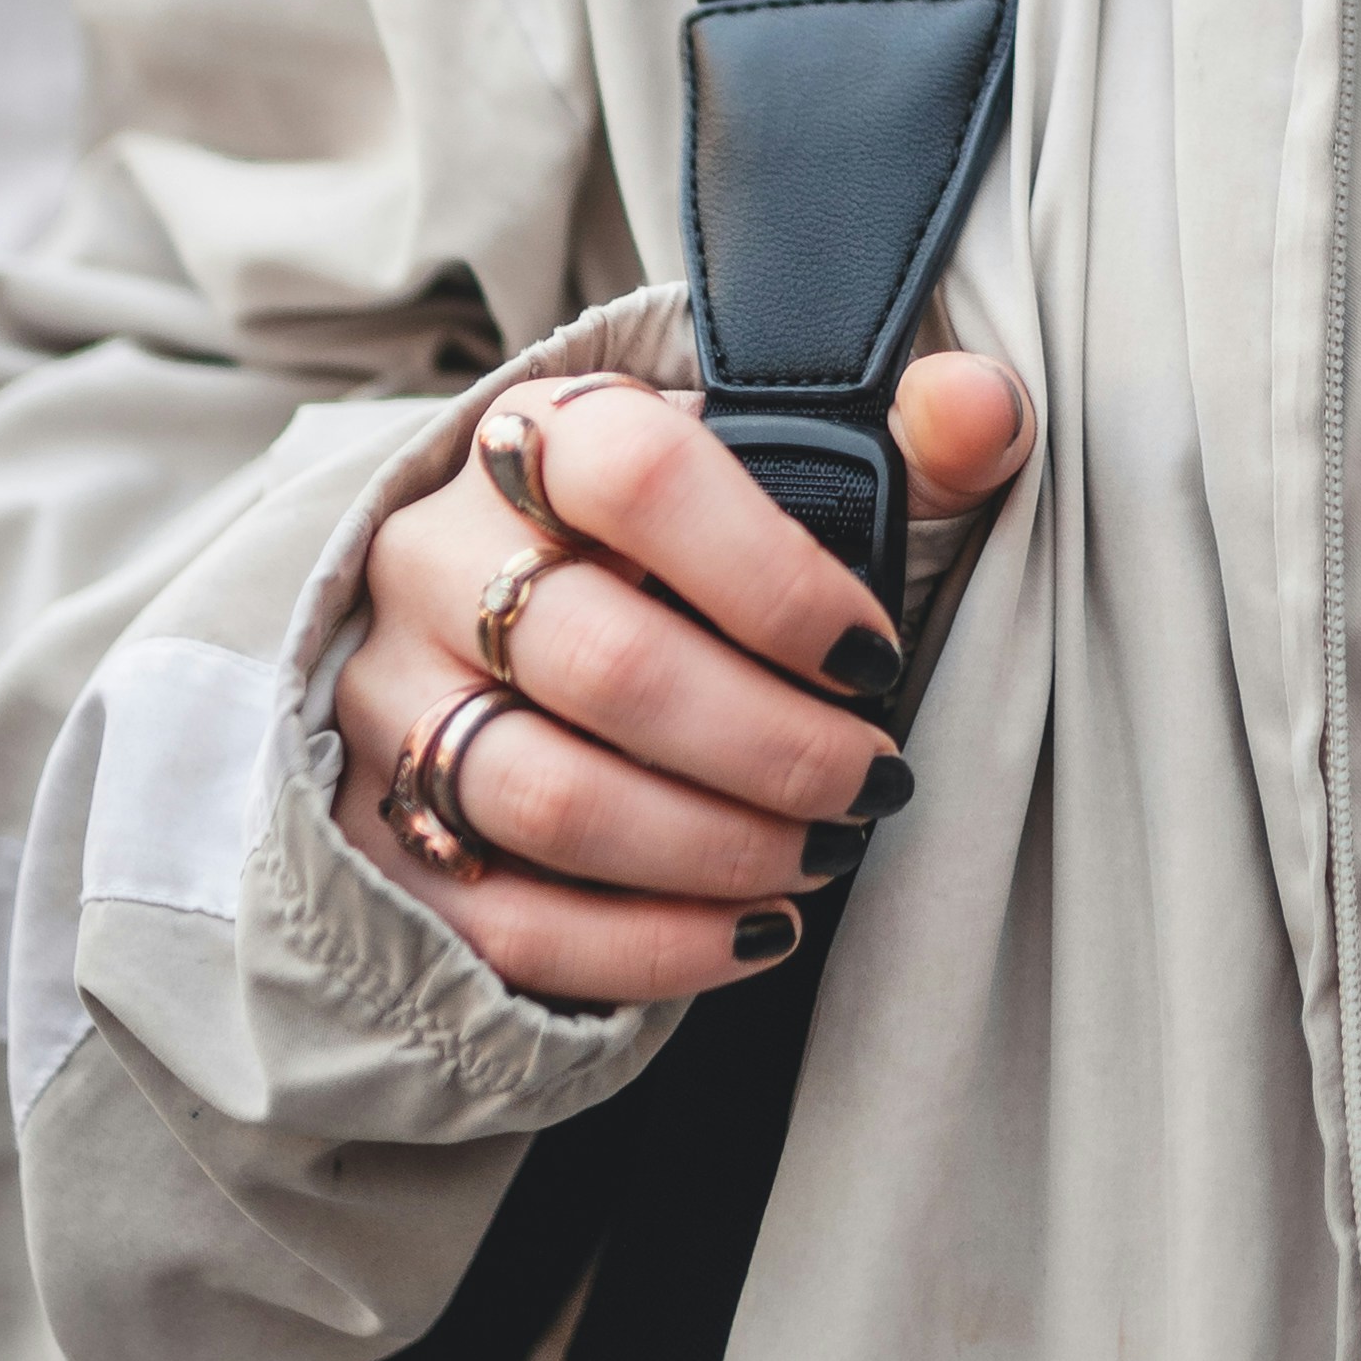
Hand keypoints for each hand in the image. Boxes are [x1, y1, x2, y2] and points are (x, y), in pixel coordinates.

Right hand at [328, 354, 1033, 1009]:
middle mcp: (437, 560)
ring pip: (552, 797)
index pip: (640, 477)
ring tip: (823, 855)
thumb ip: (900, 445)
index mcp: (537, 439)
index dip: (773, 577)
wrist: (502, 621)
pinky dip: (649, 946)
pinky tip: (755, 934)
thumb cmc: (680, 552)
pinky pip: (506, 919)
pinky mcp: (375, 836)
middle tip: (870, 783)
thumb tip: (986, 413)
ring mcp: (388, 700)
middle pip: (605, 661)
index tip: (870, 654)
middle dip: (771, 744)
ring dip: (716, 850)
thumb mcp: (780, 472)